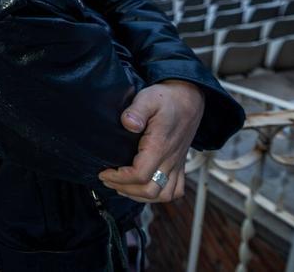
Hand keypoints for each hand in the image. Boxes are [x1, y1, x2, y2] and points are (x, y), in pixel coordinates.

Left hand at [98, 80, 204, 202]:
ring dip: (141, 196)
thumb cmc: (166, 98)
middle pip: (150, 190)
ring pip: (164, 195)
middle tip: (108, 179)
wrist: (188, 97)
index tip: (104, 172)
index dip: (119, 178)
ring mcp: (177, 163)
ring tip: (123, 187)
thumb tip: (128, 123)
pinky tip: (145, 189)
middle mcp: (171, 159)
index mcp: (160, 146)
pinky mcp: (180, 164)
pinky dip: (160, 195)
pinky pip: (176, 190)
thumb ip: (137, 110)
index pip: (140, 174)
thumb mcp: (149, 98)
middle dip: (125, 189)